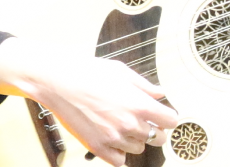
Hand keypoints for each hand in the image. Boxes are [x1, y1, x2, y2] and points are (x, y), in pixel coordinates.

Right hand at [0, 38, 179, 165]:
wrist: (58, 81)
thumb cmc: (87, 72)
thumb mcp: (122, 72)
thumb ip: (144, 86)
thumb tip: (159, 95)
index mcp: (139, 104)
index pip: (171, 121)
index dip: (167, 117)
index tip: (161, 116)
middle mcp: (129, 124)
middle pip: (158, 138)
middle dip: (154, 129)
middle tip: (143, 121)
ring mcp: (113, 137)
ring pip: (139, 148)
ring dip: (135, 139)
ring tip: (122, 126)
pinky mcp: (97, 147)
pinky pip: (119, 161)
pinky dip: (119, 153)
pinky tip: (114, 140)